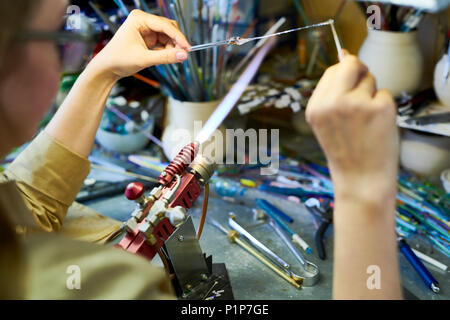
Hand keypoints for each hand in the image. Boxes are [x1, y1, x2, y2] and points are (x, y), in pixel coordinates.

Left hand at [89, 10, 189, 79]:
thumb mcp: (144, 59)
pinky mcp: (149, 38)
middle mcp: (143, 21)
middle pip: (169, 28)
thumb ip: (165, 57)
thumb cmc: (119, 59)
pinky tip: (164, 58)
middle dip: (176, 42)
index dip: (178, 37)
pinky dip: (167, 51)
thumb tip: (183, 55)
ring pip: (169, 36)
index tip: (188, 48)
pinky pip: (165, 42)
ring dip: (172, 48)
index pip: (164, 25)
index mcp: (139, 19)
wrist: (108, 68)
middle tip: (182, 55)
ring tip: (170, 59)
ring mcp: (147, 29)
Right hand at [306, 52, 398, 198]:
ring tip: (366, 120)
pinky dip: (385, 107)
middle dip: (360, 73)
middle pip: (350, 64)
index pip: (331, 71)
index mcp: (315, 107)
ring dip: (372, 94)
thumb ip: (332, 92)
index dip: (345, 78)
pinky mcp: (379, 108)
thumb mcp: (325, 122)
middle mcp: (332, 103)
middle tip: (363, 97)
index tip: (350, 94)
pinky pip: (385, 93)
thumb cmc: (345, 151)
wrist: (360, 179)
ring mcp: (356, 104)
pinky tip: (377, 126)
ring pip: (370, 79)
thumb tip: (345, 54)